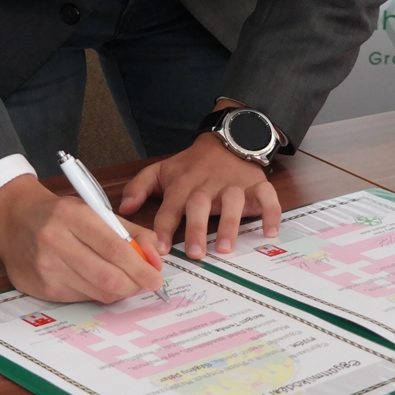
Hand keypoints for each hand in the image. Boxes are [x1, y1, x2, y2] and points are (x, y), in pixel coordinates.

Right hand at [0, 174, 163, 302]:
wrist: (12, 220)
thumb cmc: (58, 214)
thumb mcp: (92, 210)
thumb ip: (128, 230)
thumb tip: (155, 255)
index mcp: (71, 215)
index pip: (113, 247)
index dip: (139, 265)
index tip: (156, 275)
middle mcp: (55, 241)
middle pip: (106, 275)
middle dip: (134, 284)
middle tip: (147, 284)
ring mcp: (46, 268)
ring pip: (96, 291)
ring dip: (119, 290)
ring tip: (127, 282)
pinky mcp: (41, 288)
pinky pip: (81, 298)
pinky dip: (98, 293)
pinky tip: (99, 283)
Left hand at [118, 130, 281, 259]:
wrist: (226, 141)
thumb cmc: (192, 165)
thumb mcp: (162, 170)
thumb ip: (139, 187)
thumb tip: (124, 208)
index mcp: (183, 186)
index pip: (170, 207)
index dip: (164, 227)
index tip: (160, 248)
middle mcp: (207, 186)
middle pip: (200, 205)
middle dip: (196, 229)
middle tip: (195, 253)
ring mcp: (233, 185)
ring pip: (232, 202)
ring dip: (230, 224)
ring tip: (225, 248)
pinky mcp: (255, 185)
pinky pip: (266, 197)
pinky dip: (270, 213)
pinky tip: (269, 232)